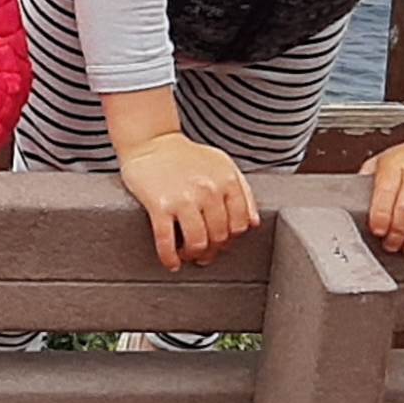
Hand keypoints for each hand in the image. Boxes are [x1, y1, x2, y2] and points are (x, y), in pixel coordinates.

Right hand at [111, 130, 257, 270]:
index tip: (221, 243)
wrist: (150, 140)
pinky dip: (170, 257)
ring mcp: (184, 199)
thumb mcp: (222, 165)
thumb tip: (254, 223)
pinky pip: (167, 241)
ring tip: (188, 254)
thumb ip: (243, 192)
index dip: (232, 239)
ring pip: (198, 242)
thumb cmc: (185, 154)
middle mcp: (208, 190)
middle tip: (204, 252)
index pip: (240, 224)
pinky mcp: (159, 205)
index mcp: (226, 180)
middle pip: (220, 236)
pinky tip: (172, 262)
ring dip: (194, 255)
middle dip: (213, 249)